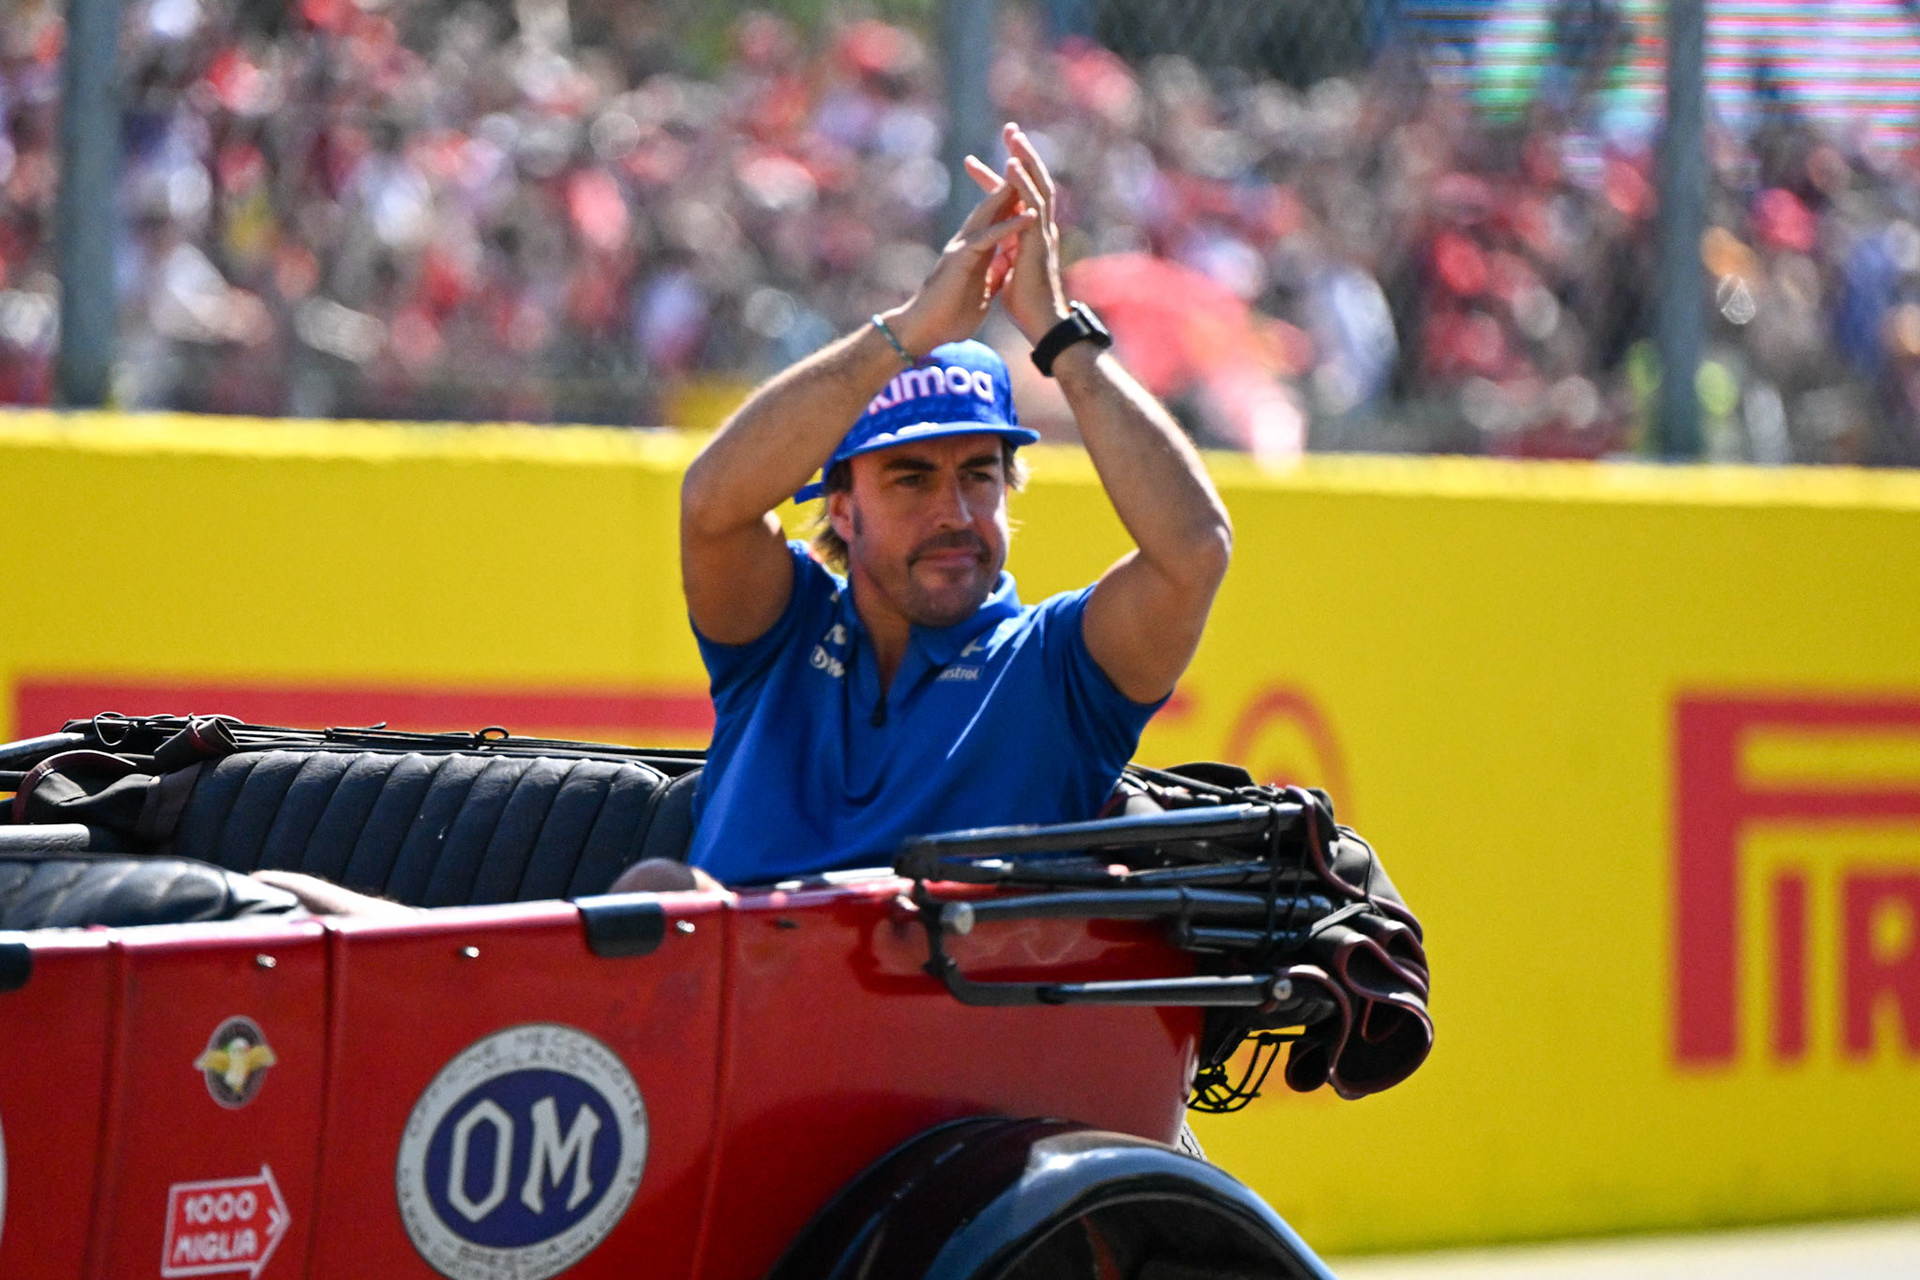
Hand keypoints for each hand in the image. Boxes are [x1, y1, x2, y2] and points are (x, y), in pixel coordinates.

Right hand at [888, 171, 1036, 354]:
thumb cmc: (950, 315)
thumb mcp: (982, 290)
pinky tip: (1028, 214)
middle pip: (993, 204)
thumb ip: (992, 272)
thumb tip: (1005, 262)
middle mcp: (969, 242)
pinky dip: (1010, 226)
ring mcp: (963, 248)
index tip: (1035, 178)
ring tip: (1027, 168)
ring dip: (1010, 191)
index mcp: (977, 249)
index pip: (999, 215)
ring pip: (990, 212)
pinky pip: (990, 238)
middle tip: (1022, 146)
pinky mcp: (961, 260)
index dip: (1015, 196)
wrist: (925, 331)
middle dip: (1009, 178)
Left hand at [964, 122, 1070, 344]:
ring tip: (1014, 136)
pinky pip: (1032, 204)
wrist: (1041, 323)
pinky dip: (1022, 183)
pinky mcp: (1038, 240)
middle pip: (1032, 182)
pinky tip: (1012, 165)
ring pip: (1037, 186)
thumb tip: (1000, 255)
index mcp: (1028, 234)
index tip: (974, 164)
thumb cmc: (1027, 304)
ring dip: (1025, 159)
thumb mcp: (1009, 273)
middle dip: (1020, 155)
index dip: (997, 180)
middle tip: (1010, 130)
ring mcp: (1041, 232)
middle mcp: (1038, 228)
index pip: (1013, 199)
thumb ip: (1007, 257)